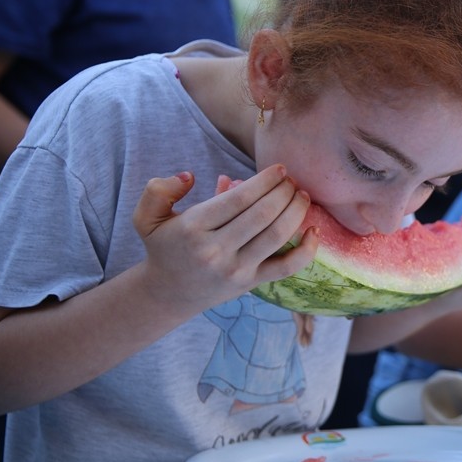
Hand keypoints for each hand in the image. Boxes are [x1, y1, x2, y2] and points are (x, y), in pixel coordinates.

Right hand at [131, 165, 316, 313]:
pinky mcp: (251, 283)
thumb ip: (159, 190)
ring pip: (276, 237)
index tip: (279, 168)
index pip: (238, 199)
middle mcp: (216, 251)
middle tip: (291, 179)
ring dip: (296, 211)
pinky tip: (315, 230)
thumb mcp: (146, 217)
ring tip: (302, 195)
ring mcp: (236, 270)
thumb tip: (190, 176)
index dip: (264, 181)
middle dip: (283, 192)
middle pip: (262, 215)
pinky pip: (286, 267)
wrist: (169, 292)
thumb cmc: (164, 246)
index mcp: (193, 228)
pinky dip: (307, 250)